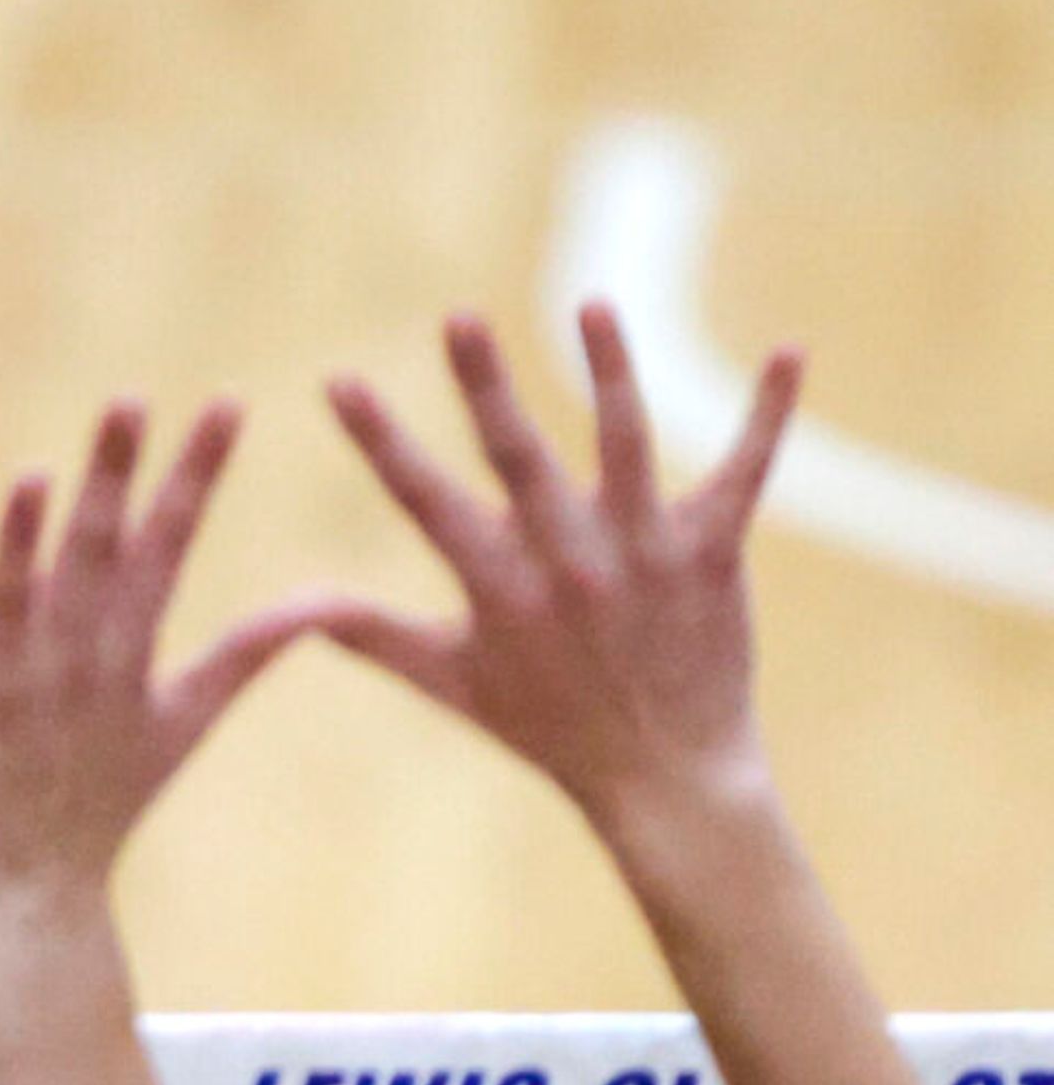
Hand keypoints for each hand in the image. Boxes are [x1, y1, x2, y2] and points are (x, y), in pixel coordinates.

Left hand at [0, 402, 316, 924]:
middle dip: (112, 480)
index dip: (195, 476)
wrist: (28, 898)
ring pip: (10, 601)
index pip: (166, 549)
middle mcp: (67, 664)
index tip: (225, 403)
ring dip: (19, 544)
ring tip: (34, 481)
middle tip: (127, 401)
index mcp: (125, 656)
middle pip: (93, 558)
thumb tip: (320, 602)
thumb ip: (243, 658)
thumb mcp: (181, 727)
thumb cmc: (101, 807)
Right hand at [317, 304, 799, 835]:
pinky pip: (746, 473)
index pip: (424, 501)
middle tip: (459, 318)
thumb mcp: (451, 684)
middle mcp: (569, 565)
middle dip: (486, 386)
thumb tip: (294, 607)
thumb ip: (373, 635)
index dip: (379, 440)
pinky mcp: (713, 555)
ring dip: (612, 371)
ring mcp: (645, 555)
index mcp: (499, 589)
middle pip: (519, 460)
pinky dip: (768, 413)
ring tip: (593, 306)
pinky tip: (790, 351)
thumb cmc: (548, 729)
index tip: (340, 381)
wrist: (666, 778)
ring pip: (626, 447)